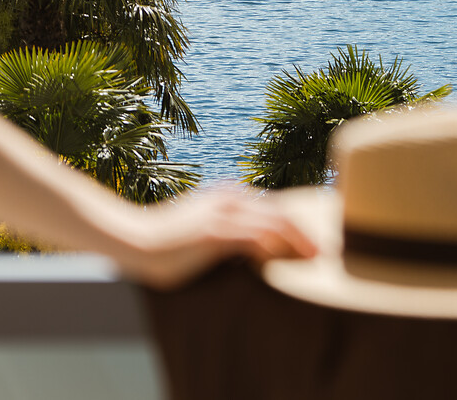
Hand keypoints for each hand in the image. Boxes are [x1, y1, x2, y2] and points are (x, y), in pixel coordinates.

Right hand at [113, 188, 316, 289]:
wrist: (131, 240)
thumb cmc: (165, 241)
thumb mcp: (200, 226)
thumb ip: (226, 229)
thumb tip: (252, 246)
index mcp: (229, 196)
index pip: (274, 206)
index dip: (296, 222)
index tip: (314, 238)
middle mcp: (231, 199)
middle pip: (282, 212)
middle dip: (306, 231)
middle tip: (325, 249)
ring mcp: (224, 214)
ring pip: (276, 223)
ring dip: (299, 241)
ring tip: (315, 256)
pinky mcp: (216, 233)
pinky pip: (256, 238)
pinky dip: (275, 248)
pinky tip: (286, 260)